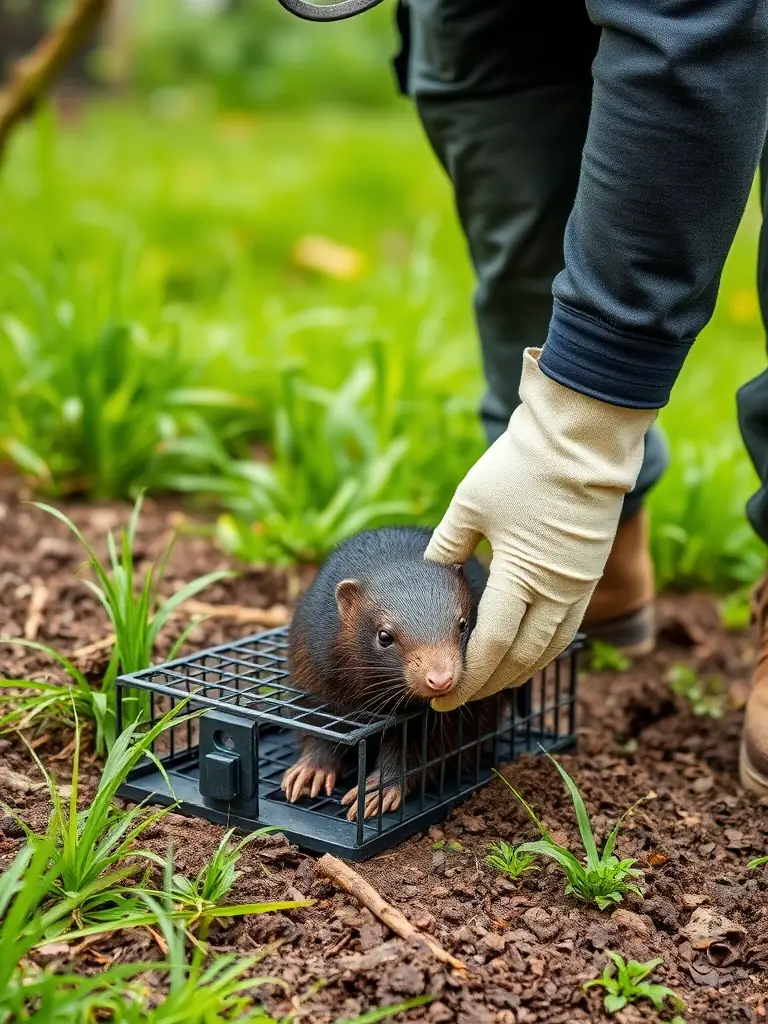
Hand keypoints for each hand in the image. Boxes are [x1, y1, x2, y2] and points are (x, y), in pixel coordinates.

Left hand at [425, 348, 656, 710]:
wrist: (586, 439)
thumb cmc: (523, 467)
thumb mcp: (471, 504)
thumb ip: (448, 545)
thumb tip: (432, 574)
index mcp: (522, 575)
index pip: (493, 647)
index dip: (467, 677)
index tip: (441, 695)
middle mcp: (557, 590)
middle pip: (523, 659)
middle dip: (488, 684)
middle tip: (458, 697)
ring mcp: (580, 584)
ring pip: (550, 648)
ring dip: (519, 672)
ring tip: (490, 683)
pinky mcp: (591, 573)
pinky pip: (567, 628)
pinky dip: (543, 649)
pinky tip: (525, 652)